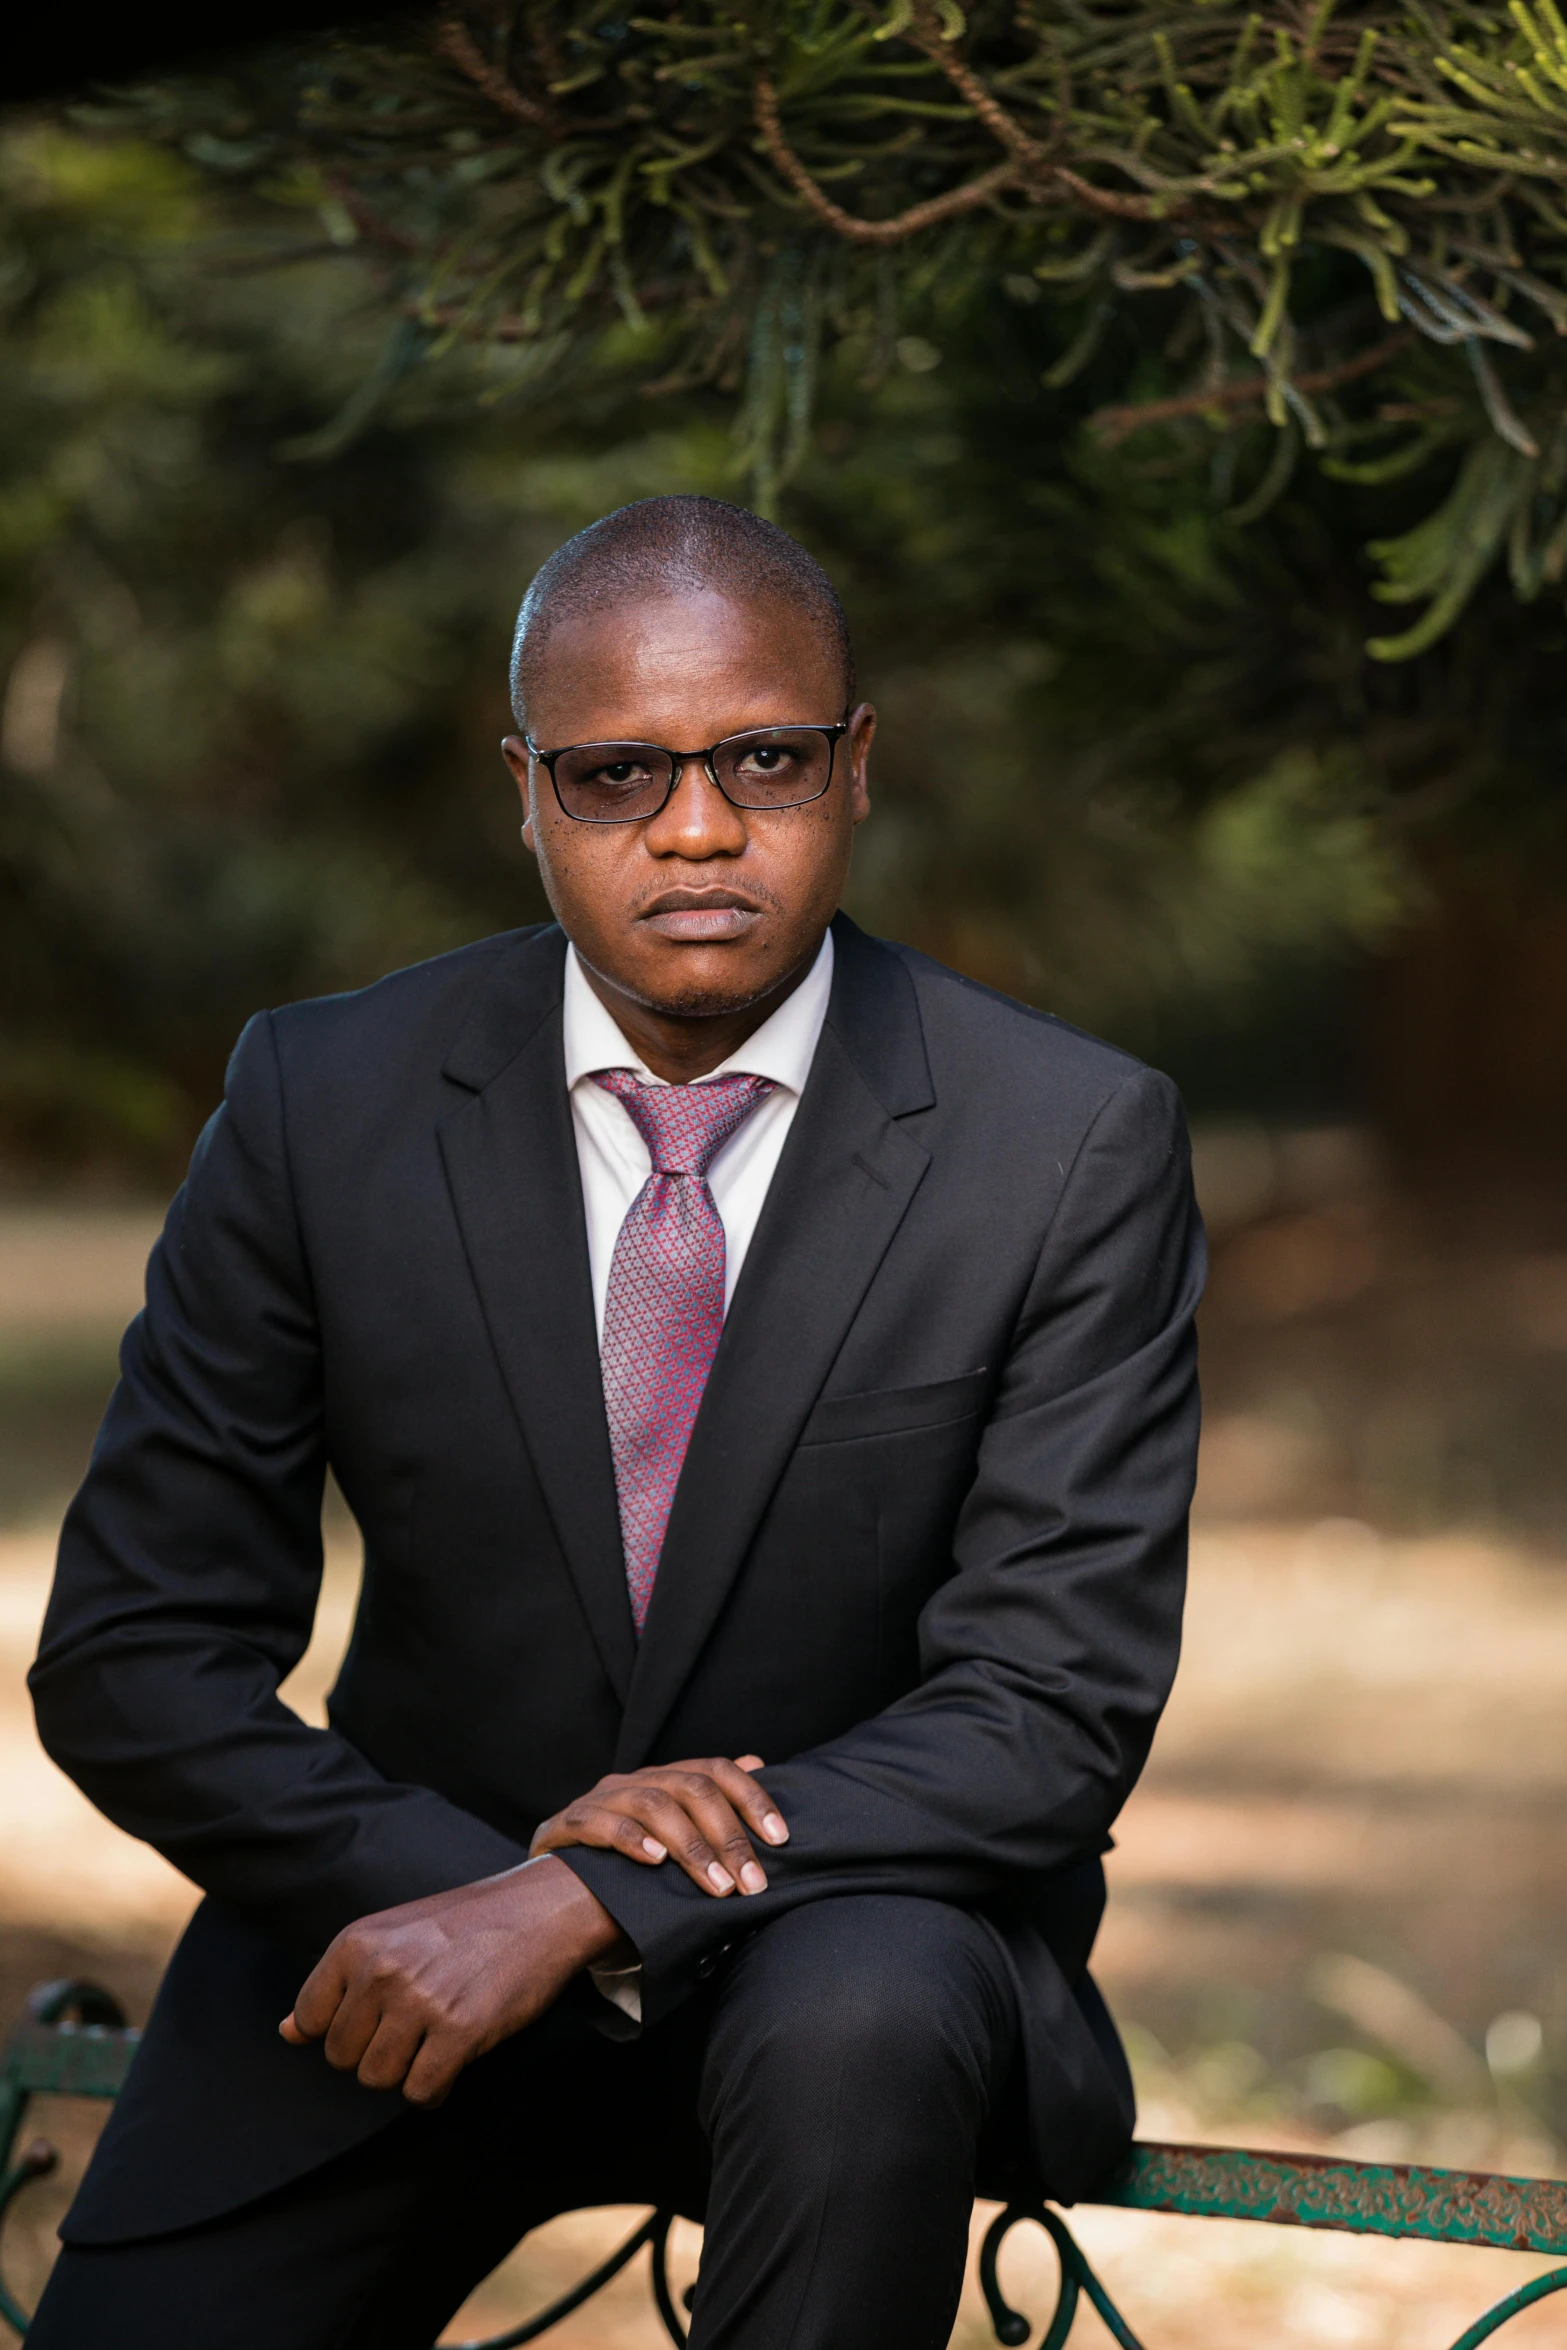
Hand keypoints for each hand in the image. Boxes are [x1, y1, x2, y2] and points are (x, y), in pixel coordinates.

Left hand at [278, 1854, 623, 2106]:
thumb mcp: (391, 1935)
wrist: (540, 1910)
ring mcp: (419, 2001)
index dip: (341, 2029)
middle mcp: (381, 1970)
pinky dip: (436, 2086)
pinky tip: (454, 2056)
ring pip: (378, 2079)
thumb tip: (286, 2033)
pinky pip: (421, 2092)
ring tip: (435, 2036)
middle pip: (342, 2057)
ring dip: (406, 2070)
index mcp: (357, 1943)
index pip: (309, 2020)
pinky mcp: (459, 2032)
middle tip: (415, 2023)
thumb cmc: (464, 1925)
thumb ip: (338, 1984)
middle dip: (375, 2051)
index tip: (377, 2014)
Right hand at [529, 1753, 787, 1897]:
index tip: (780, 1838)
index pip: (716, 1771)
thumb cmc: (625, 1864)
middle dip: (728, 1837)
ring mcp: (600, 1800)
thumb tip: (757, 1762)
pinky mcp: (567, 1825)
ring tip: (718, 1885)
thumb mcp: (671, 1834)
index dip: (751, 1798)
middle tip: (752, 1883)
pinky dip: (632, 1839)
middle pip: (691, 1789)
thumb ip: (709, 1804)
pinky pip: (602, 1824)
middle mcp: (634, 1780)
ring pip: (654, 1804)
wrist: (552, 1890)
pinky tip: (655, 1861)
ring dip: (692, 1847)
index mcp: (663, 1778)